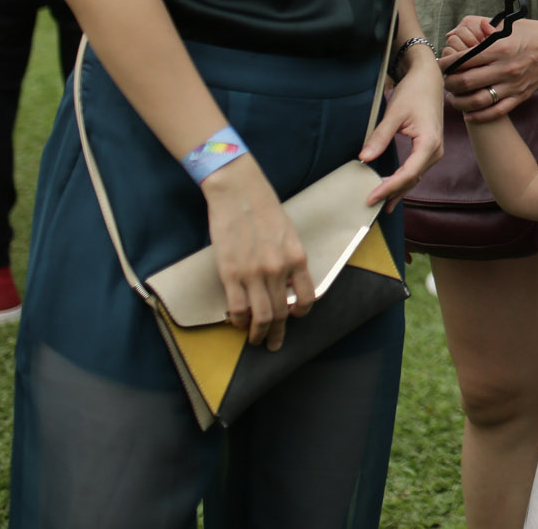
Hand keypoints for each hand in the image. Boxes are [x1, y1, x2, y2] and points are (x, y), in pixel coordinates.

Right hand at [201, 156, 312, 349]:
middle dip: (277, 333)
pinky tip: (238, 323)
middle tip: (273, 344)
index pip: (307, 297)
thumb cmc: (264, 209)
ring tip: (256, 340)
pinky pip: (237, 308)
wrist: (239, 193)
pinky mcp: (231, 274)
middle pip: (282, 313)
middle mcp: (279, 270)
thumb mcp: (288, 234)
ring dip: (259, 334)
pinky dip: (239, 321)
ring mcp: (254, 273)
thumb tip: (287, 284)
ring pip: (261, 317)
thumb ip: (290, 260)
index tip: (294, 318)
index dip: (301, 313)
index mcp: (297, 258)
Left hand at [364, 52, 444, 210]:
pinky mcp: (429, 149)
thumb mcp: (394, 114)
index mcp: (429, 143)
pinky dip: (403, 182)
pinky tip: (391, 191)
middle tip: (369, 205)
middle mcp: (435, 151)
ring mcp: (434, 151)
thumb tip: (364, 159)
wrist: (429, 79)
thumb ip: (379, 137)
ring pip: (414, 177)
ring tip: (379, 204)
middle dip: (391, 193)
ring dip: (397, 191)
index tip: (370, 197)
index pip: (407, 174)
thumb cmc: (414, 92)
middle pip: (412, 179)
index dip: (388, 188)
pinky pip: (416, 171)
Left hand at [440, 17, 537, 119]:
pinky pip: (497, 111)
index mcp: (500, 48)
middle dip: (449, 83)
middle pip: (467, 81)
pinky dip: (479, 116)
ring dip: (460, 102)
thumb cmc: (529, 32)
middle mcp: (505, 68)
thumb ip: (478, 27)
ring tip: (452, 99)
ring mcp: (513, 85)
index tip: (441, 64)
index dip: (447, 63)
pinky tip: (468, 114)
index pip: (464, 59)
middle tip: (444, 81)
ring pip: (478, 100)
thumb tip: (452, 34)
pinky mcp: (521, 96)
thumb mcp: (506, 24)